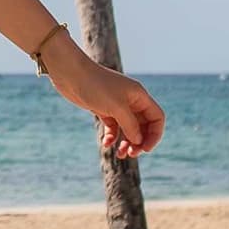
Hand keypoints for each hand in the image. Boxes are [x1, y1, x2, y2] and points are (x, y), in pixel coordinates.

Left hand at [45, 43, 163, 158]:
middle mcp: (131, 100)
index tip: (145, 149)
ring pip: (128, 128)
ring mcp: (117, 105)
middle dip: (139, 141)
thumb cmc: (95, 86)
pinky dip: (112, 137)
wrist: (70, 73)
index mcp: (139, 96)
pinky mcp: (103, 109)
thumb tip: (139, 141)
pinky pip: (113, 127)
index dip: (155, 135)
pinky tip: (105, 143)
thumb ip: (130, 125)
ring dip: (126, 142)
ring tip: (120, 155)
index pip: (157, 117)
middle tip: (131, 154)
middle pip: (143, 126)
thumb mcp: (117, 108)